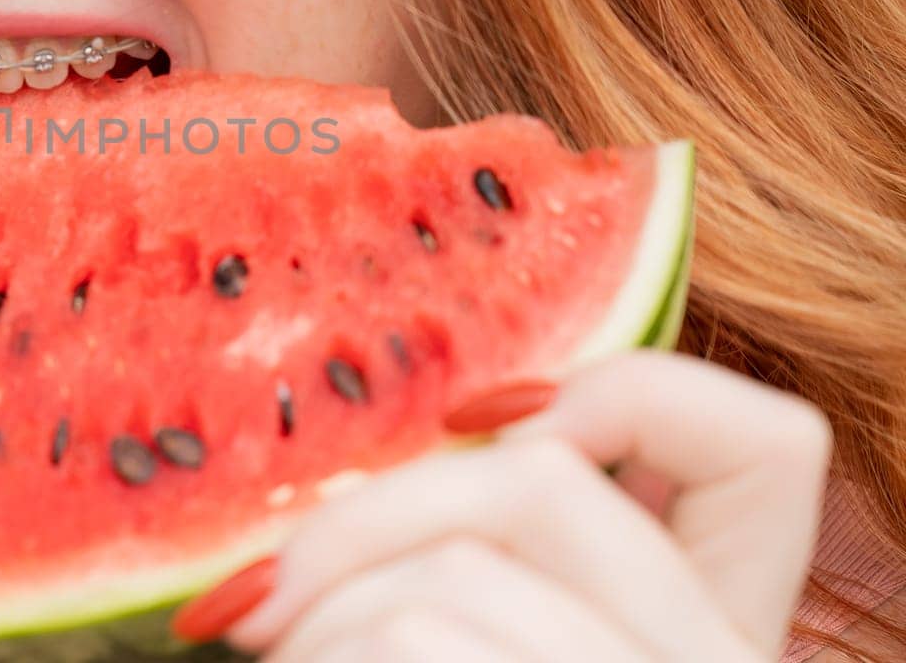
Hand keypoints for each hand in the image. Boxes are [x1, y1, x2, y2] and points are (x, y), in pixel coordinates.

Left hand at [180, 350, 833, 661]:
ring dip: (321, 622)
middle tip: (261, 600)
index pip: (765, 443)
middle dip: (360, 520)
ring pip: (459, 572)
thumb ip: (492, 570)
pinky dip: (325, 662)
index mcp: (710, 636)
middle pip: (543, 482)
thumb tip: (446, 433)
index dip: (618, 391)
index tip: (470, 419)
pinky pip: (423, 643)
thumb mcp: (495, 648)